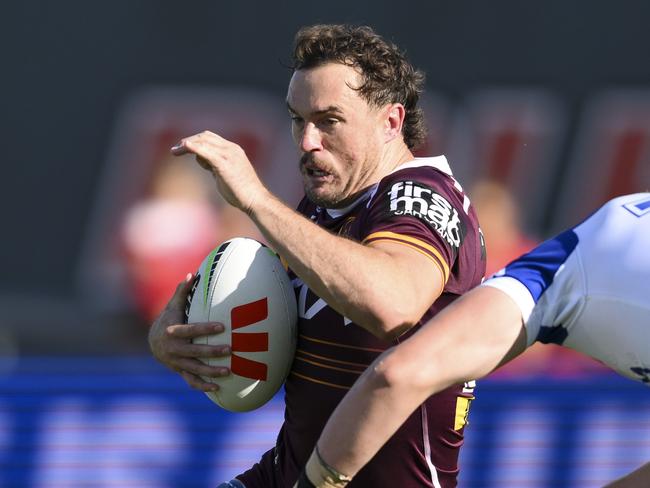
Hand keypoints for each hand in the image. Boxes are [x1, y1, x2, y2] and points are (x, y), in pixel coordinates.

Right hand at [148, 273, 230, 390]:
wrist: (153, 342)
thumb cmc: (168, 319)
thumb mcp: (173, 306)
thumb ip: (182, 292)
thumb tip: (191, 274)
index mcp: (172, 332)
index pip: (191, 330)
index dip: (206, 328)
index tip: (223, 326)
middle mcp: (174, 349)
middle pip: (195, 352)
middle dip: (212, 351)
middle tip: (230, 349)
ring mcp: (177, 362)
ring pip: (195, 369)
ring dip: (212, 372)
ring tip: (229, 371)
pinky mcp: (180, 371)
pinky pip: (191, 381)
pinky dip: (203, 386)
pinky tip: (218, 388)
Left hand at [171, 131, 269, 214]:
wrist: (255, 200)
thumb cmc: (242, 192)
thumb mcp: (227, 174)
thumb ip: (216, 166)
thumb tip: (206, 164)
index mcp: (233, 150)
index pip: (210, 138)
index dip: (195, 140)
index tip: (183, 148)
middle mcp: (231, 149)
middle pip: (205, 136)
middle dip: (188, 140)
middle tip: (175, 150)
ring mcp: (228, 155)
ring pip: (203, 142)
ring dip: (186, 144)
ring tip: (175, 152)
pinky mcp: (224, 164)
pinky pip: (206, 151)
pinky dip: (193, 147)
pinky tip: (183, 147)